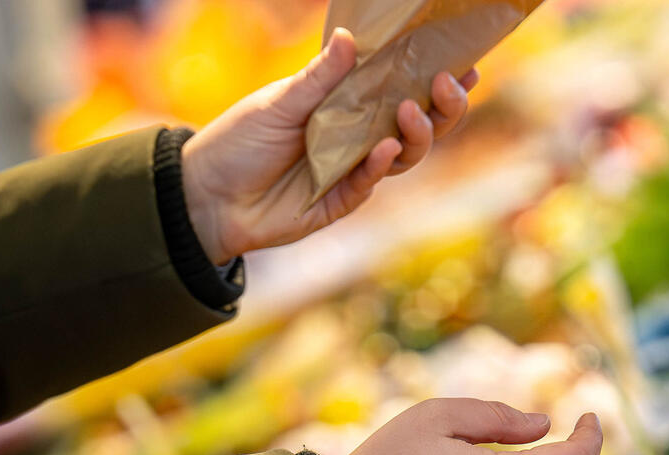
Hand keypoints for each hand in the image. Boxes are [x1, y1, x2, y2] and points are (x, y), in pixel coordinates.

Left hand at [181, 28, 478, 264]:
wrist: (205, 195)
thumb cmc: (238, 141)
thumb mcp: (278, 102)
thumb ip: (319, 78)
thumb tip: (350, 40)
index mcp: (349, 106)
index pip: (404, 89)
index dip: (436, 80)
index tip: (463, 63)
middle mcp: (360, 137)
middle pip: (420, 124)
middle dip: (442, 106)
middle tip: (446, 84)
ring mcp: (354, 171)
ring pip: (406, 155)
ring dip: (416, 133)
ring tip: (407, 112)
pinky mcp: (341, 201)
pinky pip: (370, 183)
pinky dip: (380, 166)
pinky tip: (383, 149)